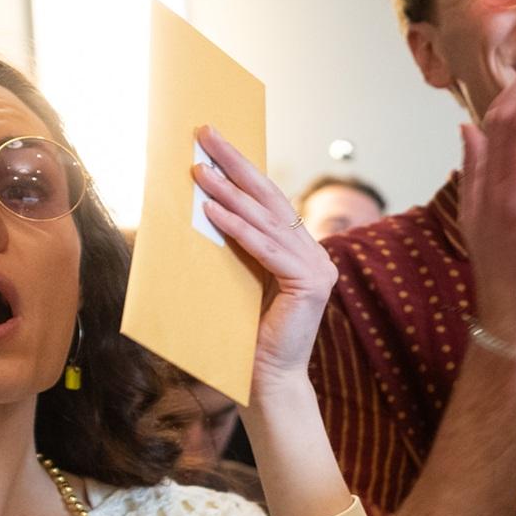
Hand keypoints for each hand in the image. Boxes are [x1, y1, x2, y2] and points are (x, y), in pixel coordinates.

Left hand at [191, 126, 337, 398]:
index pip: (270, 200)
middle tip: (205, 134)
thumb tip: (197, 202)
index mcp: (299, 250)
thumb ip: (232, 245)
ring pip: (267, 221)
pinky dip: (238, 229)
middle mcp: (314, 253)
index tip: (213, 141)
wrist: (265, 381)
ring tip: (199, 171)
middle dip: (236, 163)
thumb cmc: (244, 334)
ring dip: (229, 194)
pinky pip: (268, 249)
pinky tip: (212, 212)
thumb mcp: (234, 277)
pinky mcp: (311, 284)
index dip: (242, 167)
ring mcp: (318, 268)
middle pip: (272, 198)